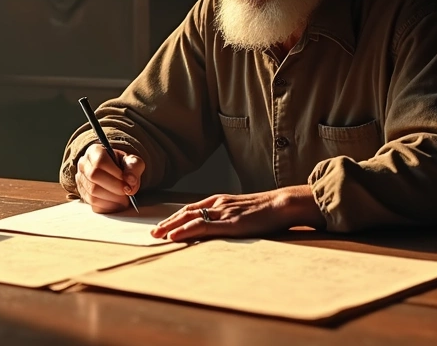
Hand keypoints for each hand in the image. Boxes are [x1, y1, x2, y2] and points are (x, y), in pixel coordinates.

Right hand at [75, 144, 144, 212]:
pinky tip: (117, 203)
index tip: (127, 182)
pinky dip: (108, 206)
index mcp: (94, 151)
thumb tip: (130, 180)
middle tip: (127, 192)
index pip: (100, 161)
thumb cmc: (123, 166)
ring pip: (92, 192)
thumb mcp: (132, 161)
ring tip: (124, 199)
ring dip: (112, 198)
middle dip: (114, 187)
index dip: (115, 174)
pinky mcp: (83, 194)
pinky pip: (93, 203)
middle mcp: (83, 164)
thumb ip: (134, 167)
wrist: (116, 174)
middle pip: (94, 176)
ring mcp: (81, 180)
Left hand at [149, 186, 323, 242]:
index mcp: (220, 200)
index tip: (163, 226)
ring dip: (171, 227)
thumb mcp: (243, 210)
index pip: (191, 208)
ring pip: (190, 218)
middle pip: (185, 212)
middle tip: (153, 233)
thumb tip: (219, 226)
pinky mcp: (230, 223)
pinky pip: (203, 226)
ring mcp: (223, 212)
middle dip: (167, 223)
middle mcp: (218, 203)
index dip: (175, 217)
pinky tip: (175, 236)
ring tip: (157, 235)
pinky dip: (186, 230)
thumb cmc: (267, 209)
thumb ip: (229, 215)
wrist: (283, 203)